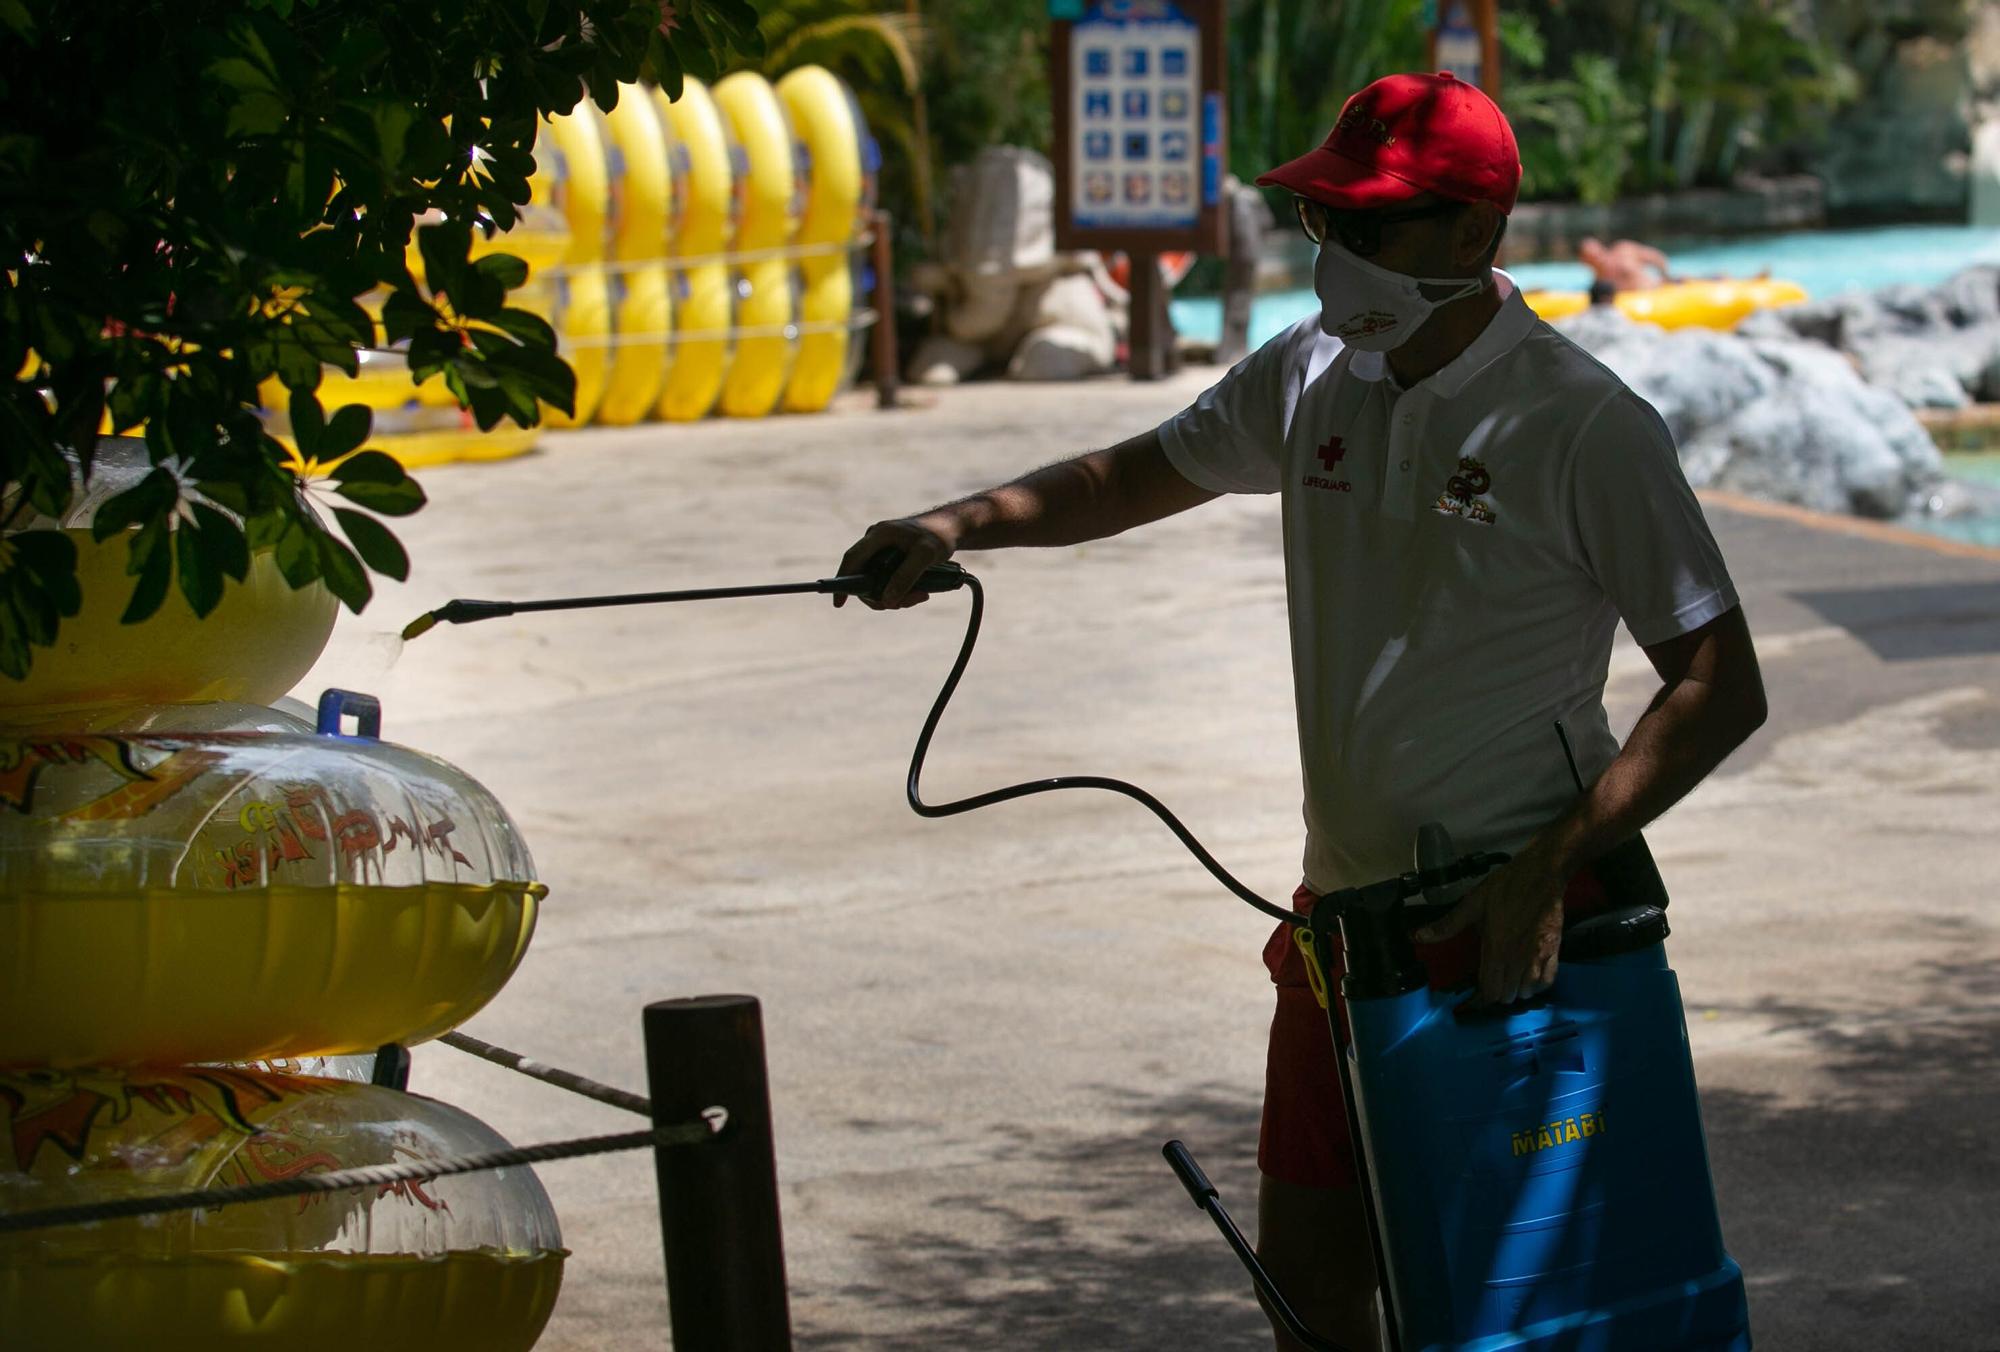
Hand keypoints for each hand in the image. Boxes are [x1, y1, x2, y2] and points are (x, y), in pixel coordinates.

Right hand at [834, 513, 958, 609]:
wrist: (951, 527)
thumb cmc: (938, 536)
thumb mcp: (925, 556)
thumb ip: (905, 576)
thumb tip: (886, 600)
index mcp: (878, 535)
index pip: (852, 559)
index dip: (842, 581)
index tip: (839, 603)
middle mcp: (875, 542)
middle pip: (863, 576)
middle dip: (880, 595)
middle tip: (903, 604)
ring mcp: (881, 550)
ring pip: (875, 581)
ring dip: (894, 595)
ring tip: (919, 596)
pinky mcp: (889, 558)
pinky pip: (885, 579)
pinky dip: (898, 589)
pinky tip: (918, 591)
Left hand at [1412, 850, 1565, 1006]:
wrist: (1541, 874)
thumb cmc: (1506, 887)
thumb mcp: (1472, 903)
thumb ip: (1447, 925)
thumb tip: (1418, 936)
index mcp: (1496, 949)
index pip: (1489, 991)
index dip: (1480, 999)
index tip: (1474, 996)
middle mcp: (1518, 959)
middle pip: (1507, 996)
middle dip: (1496, 994)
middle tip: (1489, 983)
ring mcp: (1538, 956)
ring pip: (1527, 992)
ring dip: (1516, 990)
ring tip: (1507, 979)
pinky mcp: (1554, 951)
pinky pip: (1548, 981)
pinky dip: (1537, 985)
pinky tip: (1529, 976)